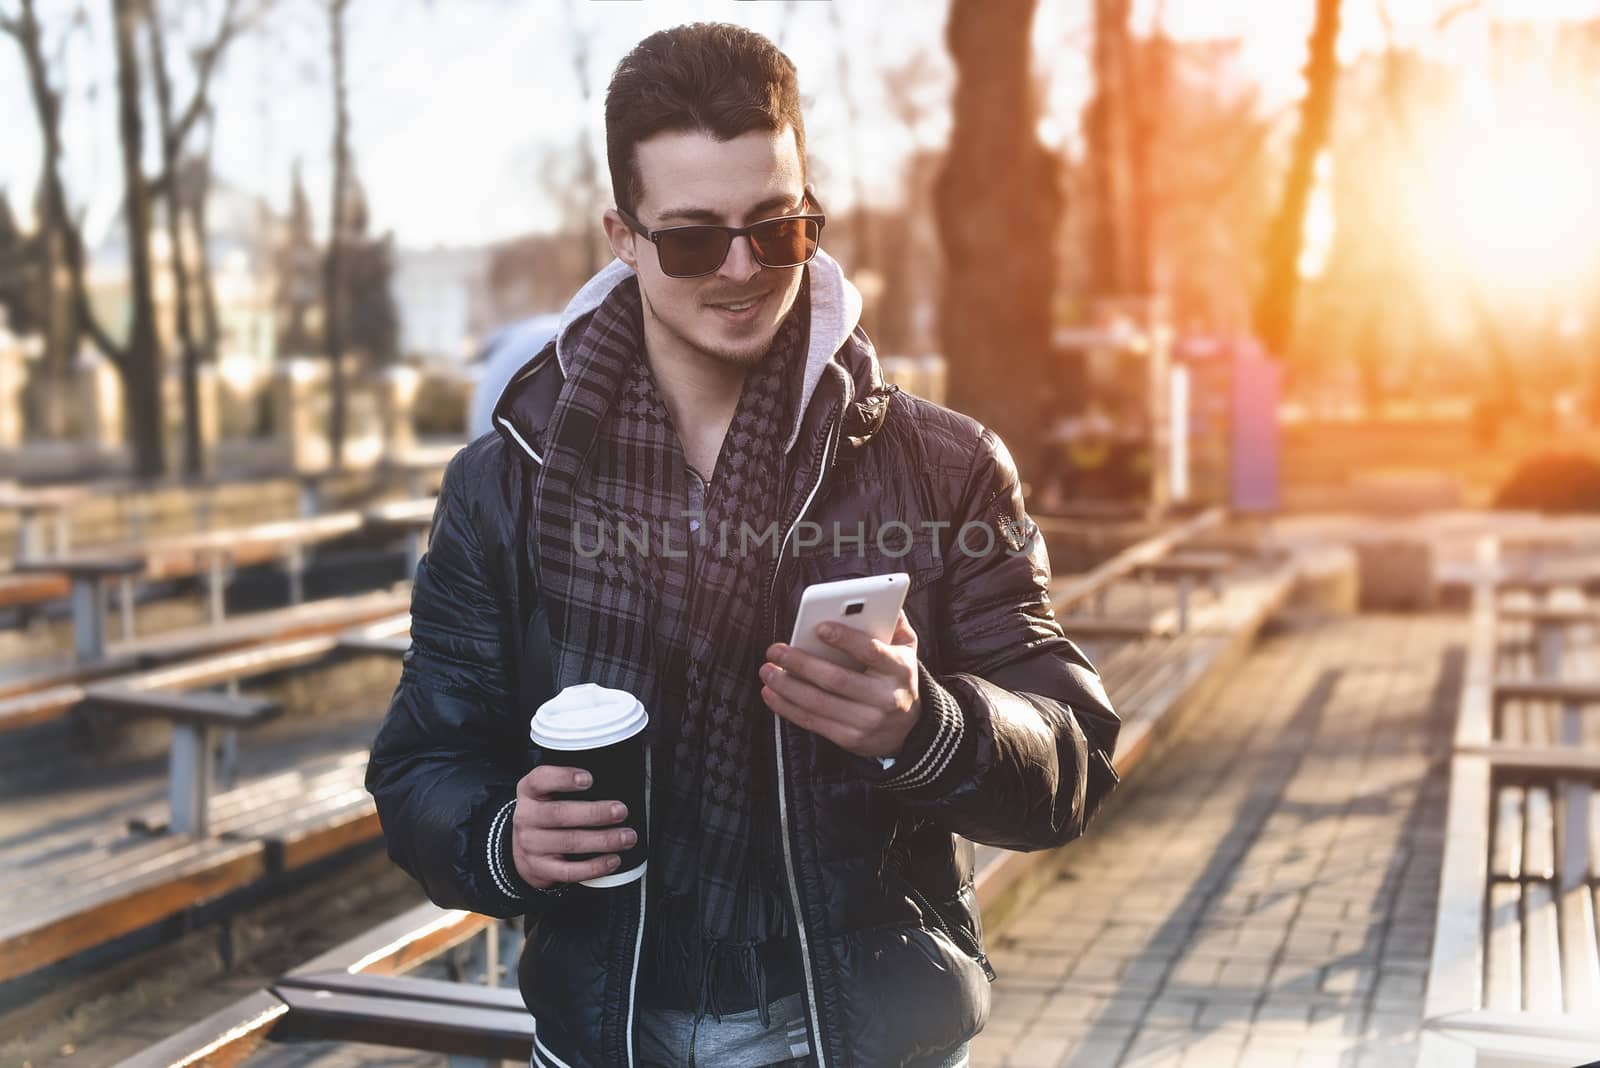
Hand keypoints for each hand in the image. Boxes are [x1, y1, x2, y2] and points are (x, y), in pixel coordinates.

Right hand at [511, 765, 635, 888]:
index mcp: (529, 792)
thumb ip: (569, 785)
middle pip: (560, 814)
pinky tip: (613, 860)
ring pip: (569, 842)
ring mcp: (531, 845)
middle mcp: (526, 817)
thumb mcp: (546, 793)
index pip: (540, 780)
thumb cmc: (545, 815)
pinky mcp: (539, 869)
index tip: (589, 779)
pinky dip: (594, 867)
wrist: (520, 851)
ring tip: (626, 837)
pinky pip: (569, 871)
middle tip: (621, 811)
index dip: (563, 778)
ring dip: (603, 840)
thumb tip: (614, 782)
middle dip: (595, 813)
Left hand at [760, 610, 920, 759]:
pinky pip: (813, 722)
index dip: (845, 639)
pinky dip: (788, 708)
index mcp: (900, 669)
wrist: (908, 729)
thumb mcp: (906, 648)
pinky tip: (771, 694)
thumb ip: (893, 622)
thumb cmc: (896, 678)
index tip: (819, 626)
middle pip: (837, 680)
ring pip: (820, 703)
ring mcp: (868, 722)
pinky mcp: (851, 739)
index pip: (871, 652)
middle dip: (801, 663)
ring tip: (767, 671)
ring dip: (787, 686)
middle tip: (775, 650)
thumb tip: (876, 599)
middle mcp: (886, 698)